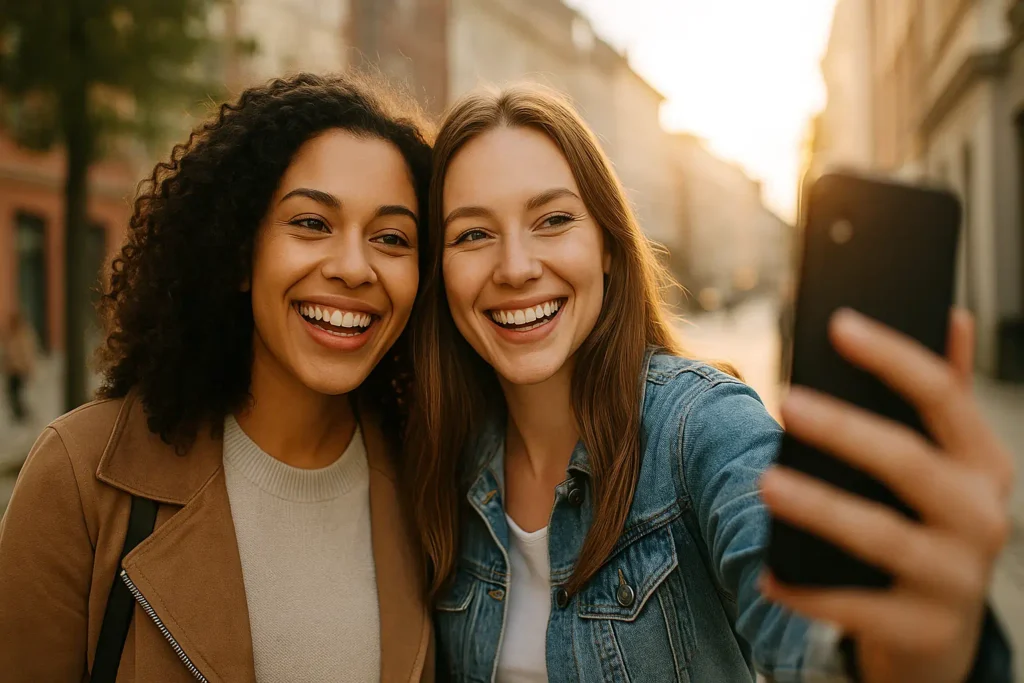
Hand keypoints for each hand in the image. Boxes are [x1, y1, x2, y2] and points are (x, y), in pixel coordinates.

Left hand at [758, 308, 1013, 682]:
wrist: (939, 634)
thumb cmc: (927, 523)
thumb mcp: (948, 464)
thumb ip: (946, 397)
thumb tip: (956, 316)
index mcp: (983, 464)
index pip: (943, 396)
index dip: (891, 357)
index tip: (838, 323)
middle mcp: (982, 517)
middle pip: (909, 463)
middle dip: (847, 430)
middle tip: (786, 401)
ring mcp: (956, 578)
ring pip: (882, 535)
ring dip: (819, 506)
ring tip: (765, 482)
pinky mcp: (924, 630)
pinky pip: (856, 608)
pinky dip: (808, 591)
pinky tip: (768, 573)